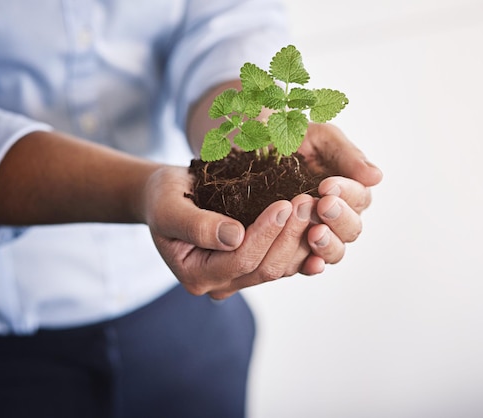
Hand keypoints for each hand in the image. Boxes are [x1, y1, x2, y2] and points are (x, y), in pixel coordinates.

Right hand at [144, 166, 321, 298]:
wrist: (168, 197)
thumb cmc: (163, 199)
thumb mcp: (169, 208)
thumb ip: (195, 226)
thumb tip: (234, 237)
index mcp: (196, 276)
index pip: (240, 260)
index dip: (265, 234)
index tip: (284, 204)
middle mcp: (220, 284)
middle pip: (266, 268)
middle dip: (289, 235)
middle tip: (307, 201)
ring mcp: (239, 278)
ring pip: (281, 267)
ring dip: (301, 238)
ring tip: (315, 206)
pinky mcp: (255, 265)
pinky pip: (286, 262)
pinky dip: (303, 244)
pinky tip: (319, 224)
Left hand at [298, 123, 382, 267]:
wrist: (251, 148)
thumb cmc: (289, 141)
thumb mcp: (318, 139)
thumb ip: (346, 155)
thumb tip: (376, 177)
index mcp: (347, 192)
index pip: (360, 199)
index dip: (348, 194)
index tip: (327, 186)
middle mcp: (335, 217)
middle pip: (351, 229)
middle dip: (339, 218)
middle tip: (322, 206)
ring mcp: (315, 235)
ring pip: (335, 251)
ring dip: (329, 244)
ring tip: (315, 233)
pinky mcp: (293, 250)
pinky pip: (307, 265)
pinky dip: (312, 266)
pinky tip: (311, 263)